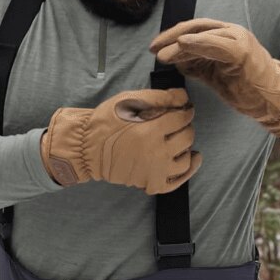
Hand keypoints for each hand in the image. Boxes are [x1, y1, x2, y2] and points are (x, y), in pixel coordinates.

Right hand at [40, 88, 201, 194]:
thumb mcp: (130, 100)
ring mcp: (154, 170)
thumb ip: (160, 97)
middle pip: (187, 137)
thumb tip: (184, 98)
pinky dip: (188, 171)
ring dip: (186, 147)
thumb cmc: (106, 122)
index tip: (183, 110)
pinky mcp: (150, 182)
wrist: (87, 148)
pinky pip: (177, 181)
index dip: (185, 111)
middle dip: (185, 127)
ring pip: (185, 159)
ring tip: (178, 141)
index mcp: (151, 129)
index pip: (183, 118)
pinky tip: (192, 159)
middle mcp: (155, 152)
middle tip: (176, 124)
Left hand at [149, 18, 279, 139]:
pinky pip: (216, 43)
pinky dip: (198, 42)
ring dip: (178, 44)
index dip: (171, 36)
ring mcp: (237, 39)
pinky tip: (182, 44)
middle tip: (153, 48)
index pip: (193, 30)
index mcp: (223, 36)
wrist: (273, 98)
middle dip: (170, 37)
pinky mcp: (242, 51)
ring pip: (203, 34)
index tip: (154, 47)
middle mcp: (230, 32)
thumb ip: (196, 64)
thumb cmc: (244, 86)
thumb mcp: (213, 73)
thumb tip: (174, 60)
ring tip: (160, 54)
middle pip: (195, 27)